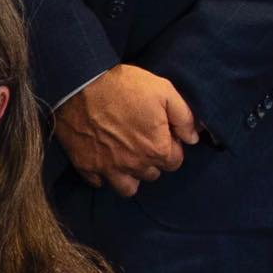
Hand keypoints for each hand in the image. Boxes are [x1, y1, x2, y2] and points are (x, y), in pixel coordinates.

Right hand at [58, 65, 199, 196]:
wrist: (78, 84)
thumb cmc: (124, 86)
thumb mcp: (164, 91)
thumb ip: (184, 117)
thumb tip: (193, 138)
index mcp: (156, 148)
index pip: (174, 162)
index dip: (170, 146)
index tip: (161, 133)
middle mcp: (134, 165)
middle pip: (152, 174)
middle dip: (151, 160)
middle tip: (142, 140)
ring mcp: (108, 168)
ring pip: (127, 188)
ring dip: (130, 176)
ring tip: (126, 158)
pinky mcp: (86, 166)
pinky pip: (99, 182)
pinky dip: (104, 175)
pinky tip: (104, 159)